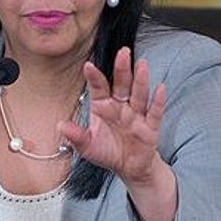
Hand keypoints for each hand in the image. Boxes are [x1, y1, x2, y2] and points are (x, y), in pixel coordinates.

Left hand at [58, 47, 166, 184]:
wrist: (129, 168)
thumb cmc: (108, 152)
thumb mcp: (88, 147)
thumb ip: (76, 136)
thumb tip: (60, 126)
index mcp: (103, 107)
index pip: (99, 88)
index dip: (94, 77)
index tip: (88, 65)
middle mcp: (121, 106)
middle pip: (122, 85)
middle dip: (122, 69)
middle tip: (123, 52)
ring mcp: (137, 115)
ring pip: (139, 94)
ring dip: (141, 80)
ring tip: (142, 64)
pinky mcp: (150, 127)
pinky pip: (154, 112)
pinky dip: (157, 101)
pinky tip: (160, 88)